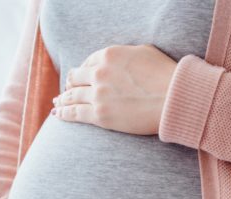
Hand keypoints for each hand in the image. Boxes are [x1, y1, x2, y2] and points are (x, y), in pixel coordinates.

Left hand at [51, 44, 176, 135]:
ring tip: (57, 103)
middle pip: (75, 78)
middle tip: (66, 90)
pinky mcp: (100, 114)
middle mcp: (99, 73)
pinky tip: (57, 114)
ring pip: (71, 96)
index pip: (87, 62)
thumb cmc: (166, 75)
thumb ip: (124, 53)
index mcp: (109, 55)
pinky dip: (63, 113)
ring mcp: (98, 94)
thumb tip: (117, 60)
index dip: (83, 70)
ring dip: (62, 99)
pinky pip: (75, 113)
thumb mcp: (144, 52)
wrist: (174, 99)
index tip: (80, 77)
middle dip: (70, 84)